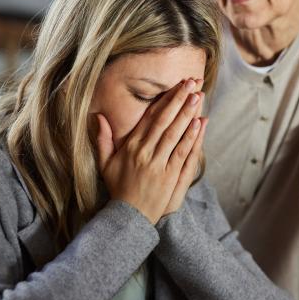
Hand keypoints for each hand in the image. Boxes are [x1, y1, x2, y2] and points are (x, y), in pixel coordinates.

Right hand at [94, 79, 202, 223]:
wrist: (128, 217)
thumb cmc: (119, 189)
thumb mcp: (105, 164)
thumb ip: (103, 140)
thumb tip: (98, 117)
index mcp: (130, 147)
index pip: (150, 118)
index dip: (165, 100)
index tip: (177, 86)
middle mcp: (144, 153)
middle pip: (164, 121)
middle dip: (179, 100)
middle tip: (191, 82)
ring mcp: (158, 164)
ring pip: (174, 134)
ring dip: (187, 114)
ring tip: (198, 96)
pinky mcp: (169, 176)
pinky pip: (182, 153)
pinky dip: (191, 138)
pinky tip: (199, 123)